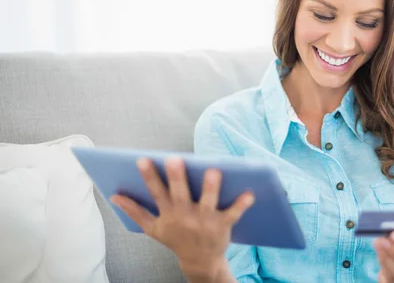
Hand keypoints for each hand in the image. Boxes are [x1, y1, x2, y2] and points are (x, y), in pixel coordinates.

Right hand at [110, 157, 254, 280]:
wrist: (199, 262)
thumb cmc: (176, 239)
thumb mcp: (153, 228)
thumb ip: (135, 211)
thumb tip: (114, 196)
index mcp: (168, 213)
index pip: (156, 192)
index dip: (149, 177)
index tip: (143, 159)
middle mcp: (185, 216)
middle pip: (180, 194)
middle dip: (177, 178)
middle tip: (175, 159)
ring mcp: (204, 221)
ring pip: (207, 202)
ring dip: (210, 188)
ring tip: (213, 170)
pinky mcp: (222, 225)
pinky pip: (233, 214)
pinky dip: (241, 205)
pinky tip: (249, 193)